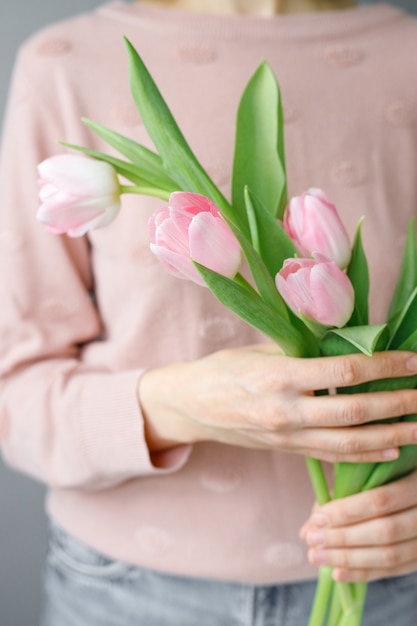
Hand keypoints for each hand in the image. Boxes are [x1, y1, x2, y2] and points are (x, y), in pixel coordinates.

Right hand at [138, 343, 416, 461]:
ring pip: (350, 443)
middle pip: (354, 411)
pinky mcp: (288, 451)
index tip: (413, 361)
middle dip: (398, 403)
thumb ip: (303, 349)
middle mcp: (285, 411)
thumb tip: (349, 341)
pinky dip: (365, 454)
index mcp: (278, 377)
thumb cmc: (223, 369)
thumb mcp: (260, 349)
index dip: (384, 366)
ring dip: (391, 435)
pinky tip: (391, 449)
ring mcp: (287, 437)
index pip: (343, 372)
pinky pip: (333, 456)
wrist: (190, 407)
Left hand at [301, 470, 416, 581]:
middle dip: (342, 538)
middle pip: (384, 532)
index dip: (347, 512)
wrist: (414, 492)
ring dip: (348, 559)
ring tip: (317, 557)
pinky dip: (364, 573)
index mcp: (416, 481)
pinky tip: (337, 573)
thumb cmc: (387, 472)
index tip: (317, 518)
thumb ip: (343, 491)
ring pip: (389, 555)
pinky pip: (395, 570)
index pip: (380, 501)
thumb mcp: (370, 470)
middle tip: (312, 539)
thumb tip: (309, 526)